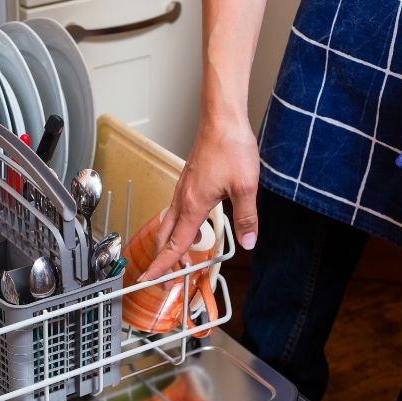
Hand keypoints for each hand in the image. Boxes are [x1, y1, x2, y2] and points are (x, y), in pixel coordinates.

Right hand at [140, 113, 259, 280]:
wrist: (222, 121)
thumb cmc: (230, 147)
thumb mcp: (245, 187)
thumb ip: (246, 217)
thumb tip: (248, 241)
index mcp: (193, 205)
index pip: (175, 244)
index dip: (163, 265)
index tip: (152, 279)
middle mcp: (183, 199)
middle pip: (164, 237)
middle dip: (162, 260)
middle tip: (165, 278)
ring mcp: (182, 190)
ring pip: (168, 225)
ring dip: (171, 244)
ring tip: (181, 259)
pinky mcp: (188, 183)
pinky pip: (176, 212)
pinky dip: (178, 228)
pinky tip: (192, 229)